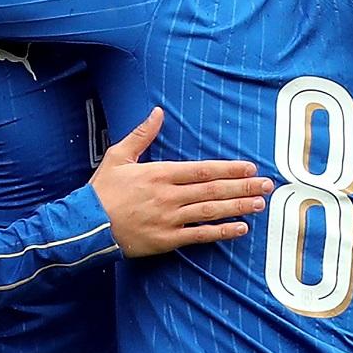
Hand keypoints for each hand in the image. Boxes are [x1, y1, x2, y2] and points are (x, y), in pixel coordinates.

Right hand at [90, 107, 272, 256]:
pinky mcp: (167, 239)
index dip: (229, 168)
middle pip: (214, 189)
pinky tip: (241, 228)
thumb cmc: (102, 191)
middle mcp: (169, 195)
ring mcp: (170, 218)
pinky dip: (221, 232)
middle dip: (243, 186)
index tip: (249, 167)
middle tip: (267, 185)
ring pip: (211, 210)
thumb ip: (141, 134)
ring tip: (260, 203)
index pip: (203, 169)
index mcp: (160, 173)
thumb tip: (157, 112)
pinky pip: (200, 235)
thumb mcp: (118, 156)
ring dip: (238, 206)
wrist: (84, 226)